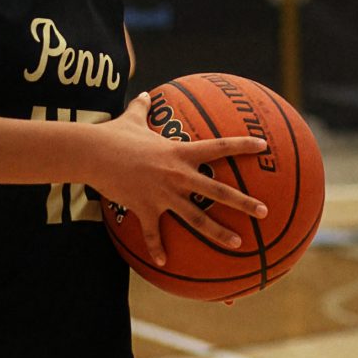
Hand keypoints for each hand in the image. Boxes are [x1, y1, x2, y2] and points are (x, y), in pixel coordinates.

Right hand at [91, 94, 267, 267]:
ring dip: (218, 232)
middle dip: (244, 202)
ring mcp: (162, 195)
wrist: (93, 154)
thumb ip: (142, 108)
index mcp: (179, 152)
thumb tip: (143, 94)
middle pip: (217, 191)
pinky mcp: (144, 208)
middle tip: (264, 212)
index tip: (263, 145)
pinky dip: (157, 249)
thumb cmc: (113, 134)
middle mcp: (177, 176)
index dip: (242, 145)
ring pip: (196, 218)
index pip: (218, 147)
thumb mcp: (132, 118)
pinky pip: (153, 233)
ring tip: (238, 243)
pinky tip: (163, 263)